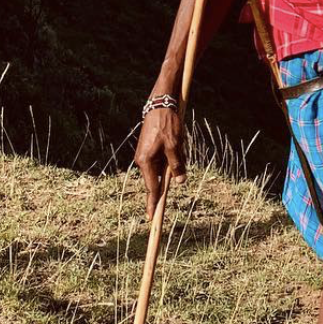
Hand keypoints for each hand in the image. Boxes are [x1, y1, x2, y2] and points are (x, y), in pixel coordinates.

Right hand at [132, 104, 185, 219]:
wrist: (160, 105)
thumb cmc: (167, 124)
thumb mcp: (175, 145)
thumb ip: (176, 164)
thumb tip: (179, 181)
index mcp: (145, 161)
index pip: (151, 188)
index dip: (154, 203)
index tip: (152, 218)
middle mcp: (143, 160)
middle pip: (156, 180)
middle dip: (165, 184)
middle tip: (167, 195)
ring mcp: (146, 155)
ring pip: (161, 169)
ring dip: (171, 165)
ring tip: (177, 145)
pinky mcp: (150, 149)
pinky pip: (161, 160)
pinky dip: (170, 158)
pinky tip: (177, 144)